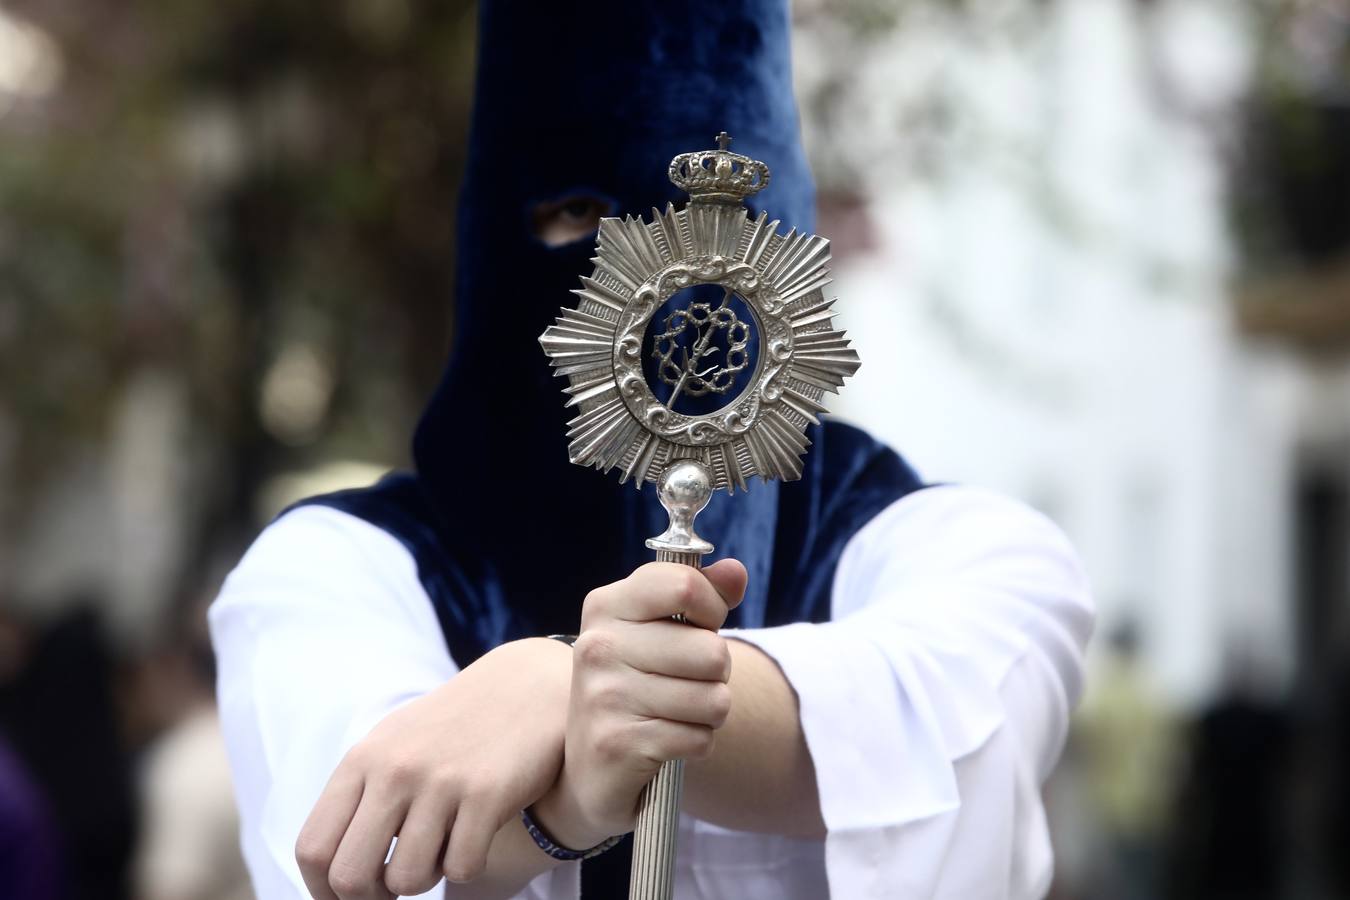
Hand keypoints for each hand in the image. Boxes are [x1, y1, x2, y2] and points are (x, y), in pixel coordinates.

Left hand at [295, 637, 571, 898]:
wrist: (527, 686)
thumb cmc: (456, 726)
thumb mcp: (394, 744)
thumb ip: (360, 795)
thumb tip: (330, 868)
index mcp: (363, 760)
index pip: (313, 849)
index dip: (324, 891)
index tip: (347, 899)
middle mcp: (394, 769)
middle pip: (350, 877)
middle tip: (393, 890)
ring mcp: (440, 781)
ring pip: (407, 881)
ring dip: (424, 879)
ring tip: (441, 849)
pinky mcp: (486, 794)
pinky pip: (460, 868)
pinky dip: (466, 865)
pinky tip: (475, 835)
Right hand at [532, 559, 746, 848]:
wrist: (586, 766)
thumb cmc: (634, 684)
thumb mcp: (658, 631)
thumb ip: (700, 596)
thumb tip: (735, 572)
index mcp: (606, 606)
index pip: (684, 585)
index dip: (711, 607)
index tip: (700, 624)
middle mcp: (599, 646)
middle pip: (711, 650)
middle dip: (716, 673)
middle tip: (687, 681)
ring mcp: (604, 695)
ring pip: (713, 698)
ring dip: (709, 712)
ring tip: (678, 712)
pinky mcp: (617, 743)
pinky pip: (700, 738)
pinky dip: (696, 743)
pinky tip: (667, 740)